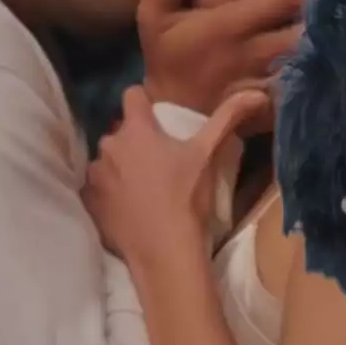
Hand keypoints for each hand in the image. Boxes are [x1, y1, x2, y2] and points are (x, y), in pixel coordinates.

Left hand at [82, 86, 265, 267]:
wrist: (164, 252)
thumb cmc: (188, 197)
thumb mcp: (210, 154)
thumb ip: (228, 117)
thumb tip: (257, 92)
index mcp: (136, 130)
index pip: (131, 95)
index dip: (145, 102)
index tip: (160, 119)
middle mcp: (108, 146)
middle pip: (120, 131)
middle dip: (136, 139)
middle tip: (160, 159)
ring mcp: (94, 176)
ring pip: (107, 159)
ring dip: (120, 165)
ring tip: (144, 185)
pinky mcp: (88, 203)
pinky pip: (97, 187)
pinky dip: (110, 191)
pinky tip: (129, 206)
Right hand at [137, 0, 343, 116]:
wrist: (171, 120)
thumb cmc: (169, 57)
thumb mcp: (153, 15)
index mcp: (229, 27)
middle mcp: (256, 55)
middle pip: (312, 27)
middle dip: (345, 6)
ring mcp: (270, 84)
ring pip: (318, 59)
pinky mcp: (280, 109)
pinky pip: (313, 88)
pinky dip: (338, 71)